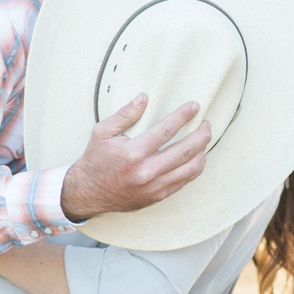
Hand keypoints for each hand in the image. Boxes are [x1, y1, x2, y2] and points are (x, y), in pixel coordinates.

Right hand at [58, 95, 210, 221]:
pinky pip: (185, 181)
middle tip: (206, 124)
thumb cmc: (95, 160)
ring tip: (203, 140)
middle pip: (186, 149)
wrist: (87, 193)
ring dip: (202, 151)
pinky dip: (195, 168)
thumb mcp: (102, 133)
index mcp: (133, 153)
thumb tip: (144, 98)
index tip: (194, 106)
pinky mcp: (157, 196)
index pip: (167, 130)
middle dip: (202, 134)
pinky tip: (196, 157)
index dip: (184, 115)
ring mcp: (153, 186)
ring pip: (191, 168)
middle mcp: (146, 171)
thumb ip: (124, 114)